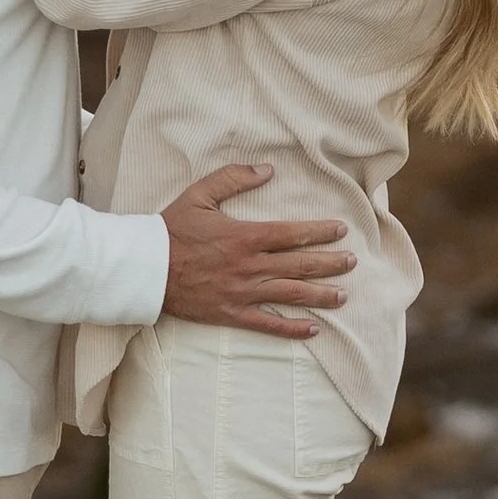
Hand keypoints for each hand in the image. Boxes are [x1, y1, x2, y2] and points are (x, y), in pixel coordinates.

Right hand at [159, 163, 354, 338]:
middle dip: (331, 263)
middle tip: (352, 262)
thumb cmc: (172, 229)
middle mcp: (250, 266)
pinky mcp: (232, 314)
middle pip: (300, 264)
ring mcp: (243, 292)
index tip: (341, 230)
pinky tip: (313, 329)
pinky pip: (268, 324)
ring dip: (320, 295)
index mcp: (245, 236)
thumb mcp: (200, 194)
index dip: (320, 232)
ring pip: (291, 294)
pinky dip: (292, 328)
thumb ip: (234, 177)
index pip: (293, 233)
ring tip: (343, 295)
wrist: (145, 269)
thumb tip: (267, 169)